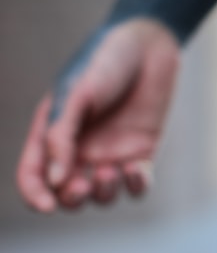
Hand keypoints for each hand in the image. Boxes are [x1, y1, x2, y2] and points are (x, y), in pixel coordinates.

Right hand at [15, 19, 179, 212]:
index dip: (35, 196)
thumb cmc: (104, 62)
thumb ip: (62, 136)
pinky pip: (138, 185)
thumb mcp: (75, 95)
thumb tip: (56, 181)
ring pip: (103, 195)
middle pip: (67, 194)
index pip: (33, 175)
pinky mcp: (143, 151)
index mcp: (51, 133)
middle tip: (81, 185)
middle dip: (71, 200)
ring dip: (104, 193)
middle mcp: (79, 148)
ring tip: (110, 170)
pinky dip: (136, 186)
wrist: (148, 46)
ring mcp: (112, 153)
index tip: (48, 206)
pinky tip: (135, 169)